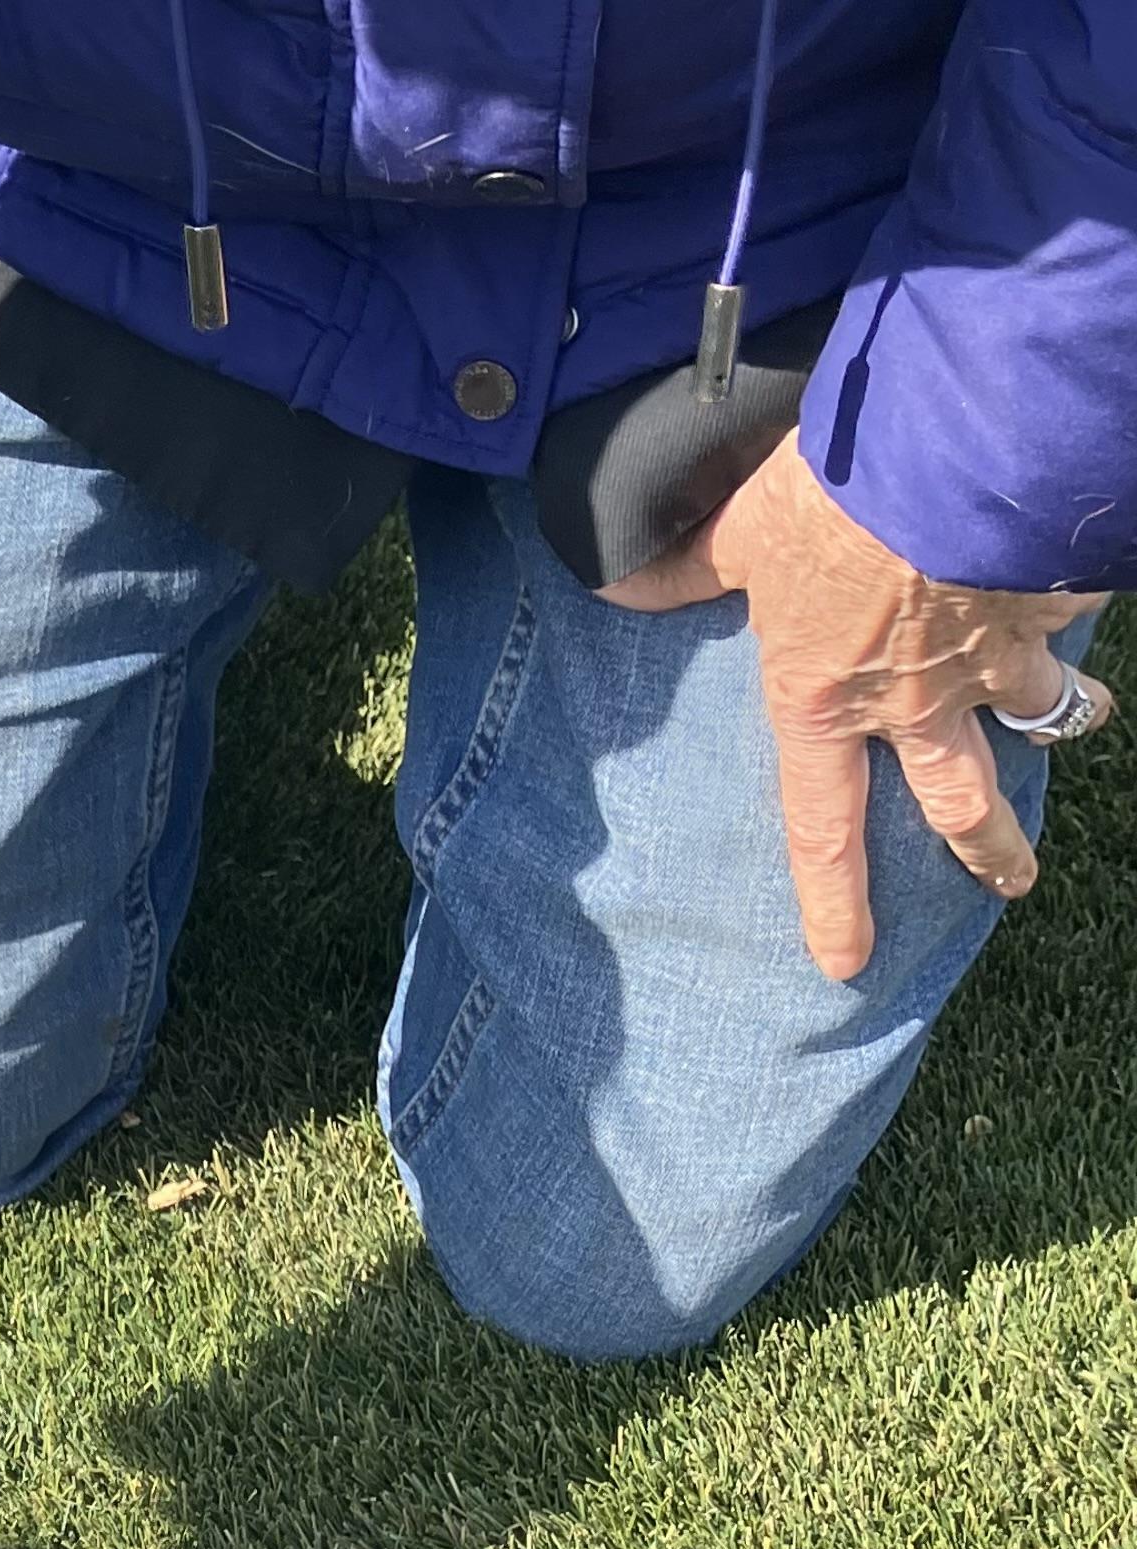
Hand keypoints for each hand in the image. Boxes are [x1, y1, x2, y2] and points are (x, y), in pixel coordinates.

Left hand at [603, 432, 1109, 979]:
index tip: (847, 964)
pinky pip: (1068, 619)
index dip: (835, 903)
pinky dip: (1070, 607)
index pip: (822, 829)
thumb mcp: (749, 528)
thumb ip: (694, 564)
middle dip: (992, 852)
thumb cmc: (841, 493)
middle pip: (962, 803)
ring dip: (1059, 723)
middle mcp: (917, 702)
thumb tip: (614, 578)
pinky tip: (1068, 586)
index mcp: (827, 701)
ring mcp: (995, 659)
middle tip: (1010, 885)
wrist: (963, 442)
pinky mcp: (1054, 606)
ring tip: (1076, 725)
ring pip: (1039, 715)